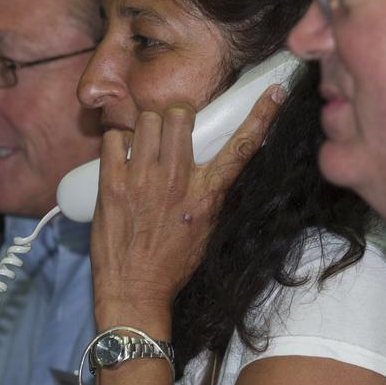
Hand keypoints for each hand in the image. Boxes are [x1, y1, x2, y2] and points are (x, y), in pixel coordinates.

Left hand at [91, 85, 285, 328]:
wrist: (135, 292)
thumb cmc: (170, 266)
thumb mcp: (206, 228)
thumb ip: (210, 194)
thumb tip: (212, 167)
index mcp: (207, 194)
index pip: (242, 147)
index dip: (262, 115)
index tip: (274, 92)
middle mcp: (177, 180)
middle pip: (179, 115)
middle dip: (174, 116)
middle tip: (168, 132)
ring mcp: (142, 180)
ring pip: (145, 120)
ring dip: (145, 127)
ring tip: (142, 147)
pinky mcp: (111, 184)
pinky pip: (113, 138)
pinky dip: (116, 142)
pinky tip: (120, 158)